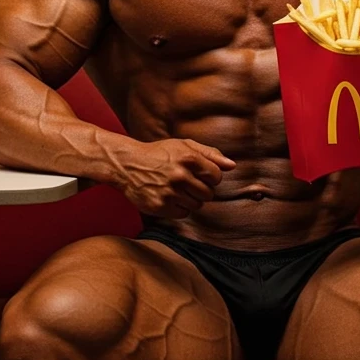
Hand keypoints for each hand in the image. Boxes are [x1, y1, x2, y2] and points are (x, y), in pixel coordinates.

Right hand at [113, 138, 235, 219]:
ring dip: (190, 199)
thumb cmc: (159, 154)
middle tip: (187, 182)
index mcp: (189, 159)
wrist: (127, 165)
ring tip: (177, 189)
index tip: (200, 174)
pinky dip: (179, 208)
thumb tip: (232, 165)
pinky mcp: (160, 207)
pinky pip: (183, 214)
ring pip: (197, 206)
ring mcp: (170, 193)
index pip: (216, 176)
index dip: (211, 177)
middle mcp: (180, 176)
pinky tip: (169, 197)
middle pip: (208, 194)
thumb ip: (210, 154)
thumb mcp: (184, 146)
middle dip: (201, 189)